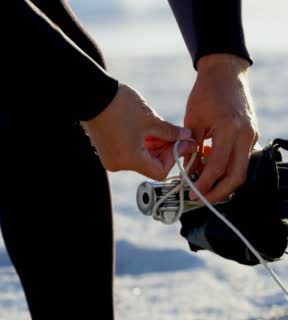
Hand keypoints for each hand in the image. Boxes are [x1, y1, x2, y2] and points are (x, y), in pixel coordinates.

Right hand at [81, 83, 195, 180]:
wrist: (92, 96)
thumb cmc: (121, 107)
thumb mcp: (151, 119)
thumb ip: (171, 132)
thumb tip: (186, 137)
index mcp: (130, 160)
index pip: (160, 171)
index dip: (175, 157)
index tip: (184, 142)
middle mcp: (119, 164)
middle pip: (150, 165)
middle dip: (165, 150)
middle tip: (177, 135)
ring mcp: (111, 158)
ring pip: (140, 159)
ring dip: (154, 146)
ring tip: (161, 129)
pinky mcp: (107, 150)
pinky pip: (129, 153)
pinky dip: (140, 144)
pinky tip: (147, 129)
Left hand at [185, 54, 258, 202]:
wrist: (225, 74)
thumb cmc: (205, 93)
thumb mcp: (192, 120)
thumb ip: (190, 147)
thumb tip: (186, 171)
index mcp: (229, 129)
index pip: (217, 167)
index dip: (204, 183)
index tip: (192, 193)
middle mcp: (245, 135)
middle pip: (236, 176)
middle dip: (219, 192)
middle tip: (201, 198)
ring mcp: (251, 136)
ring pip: (241, 170)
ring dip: (223, 182)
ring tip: (203, 186)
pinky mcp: (251, 135)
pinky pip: (241, 159)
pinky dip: (227, 168)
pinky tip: (209, 168)